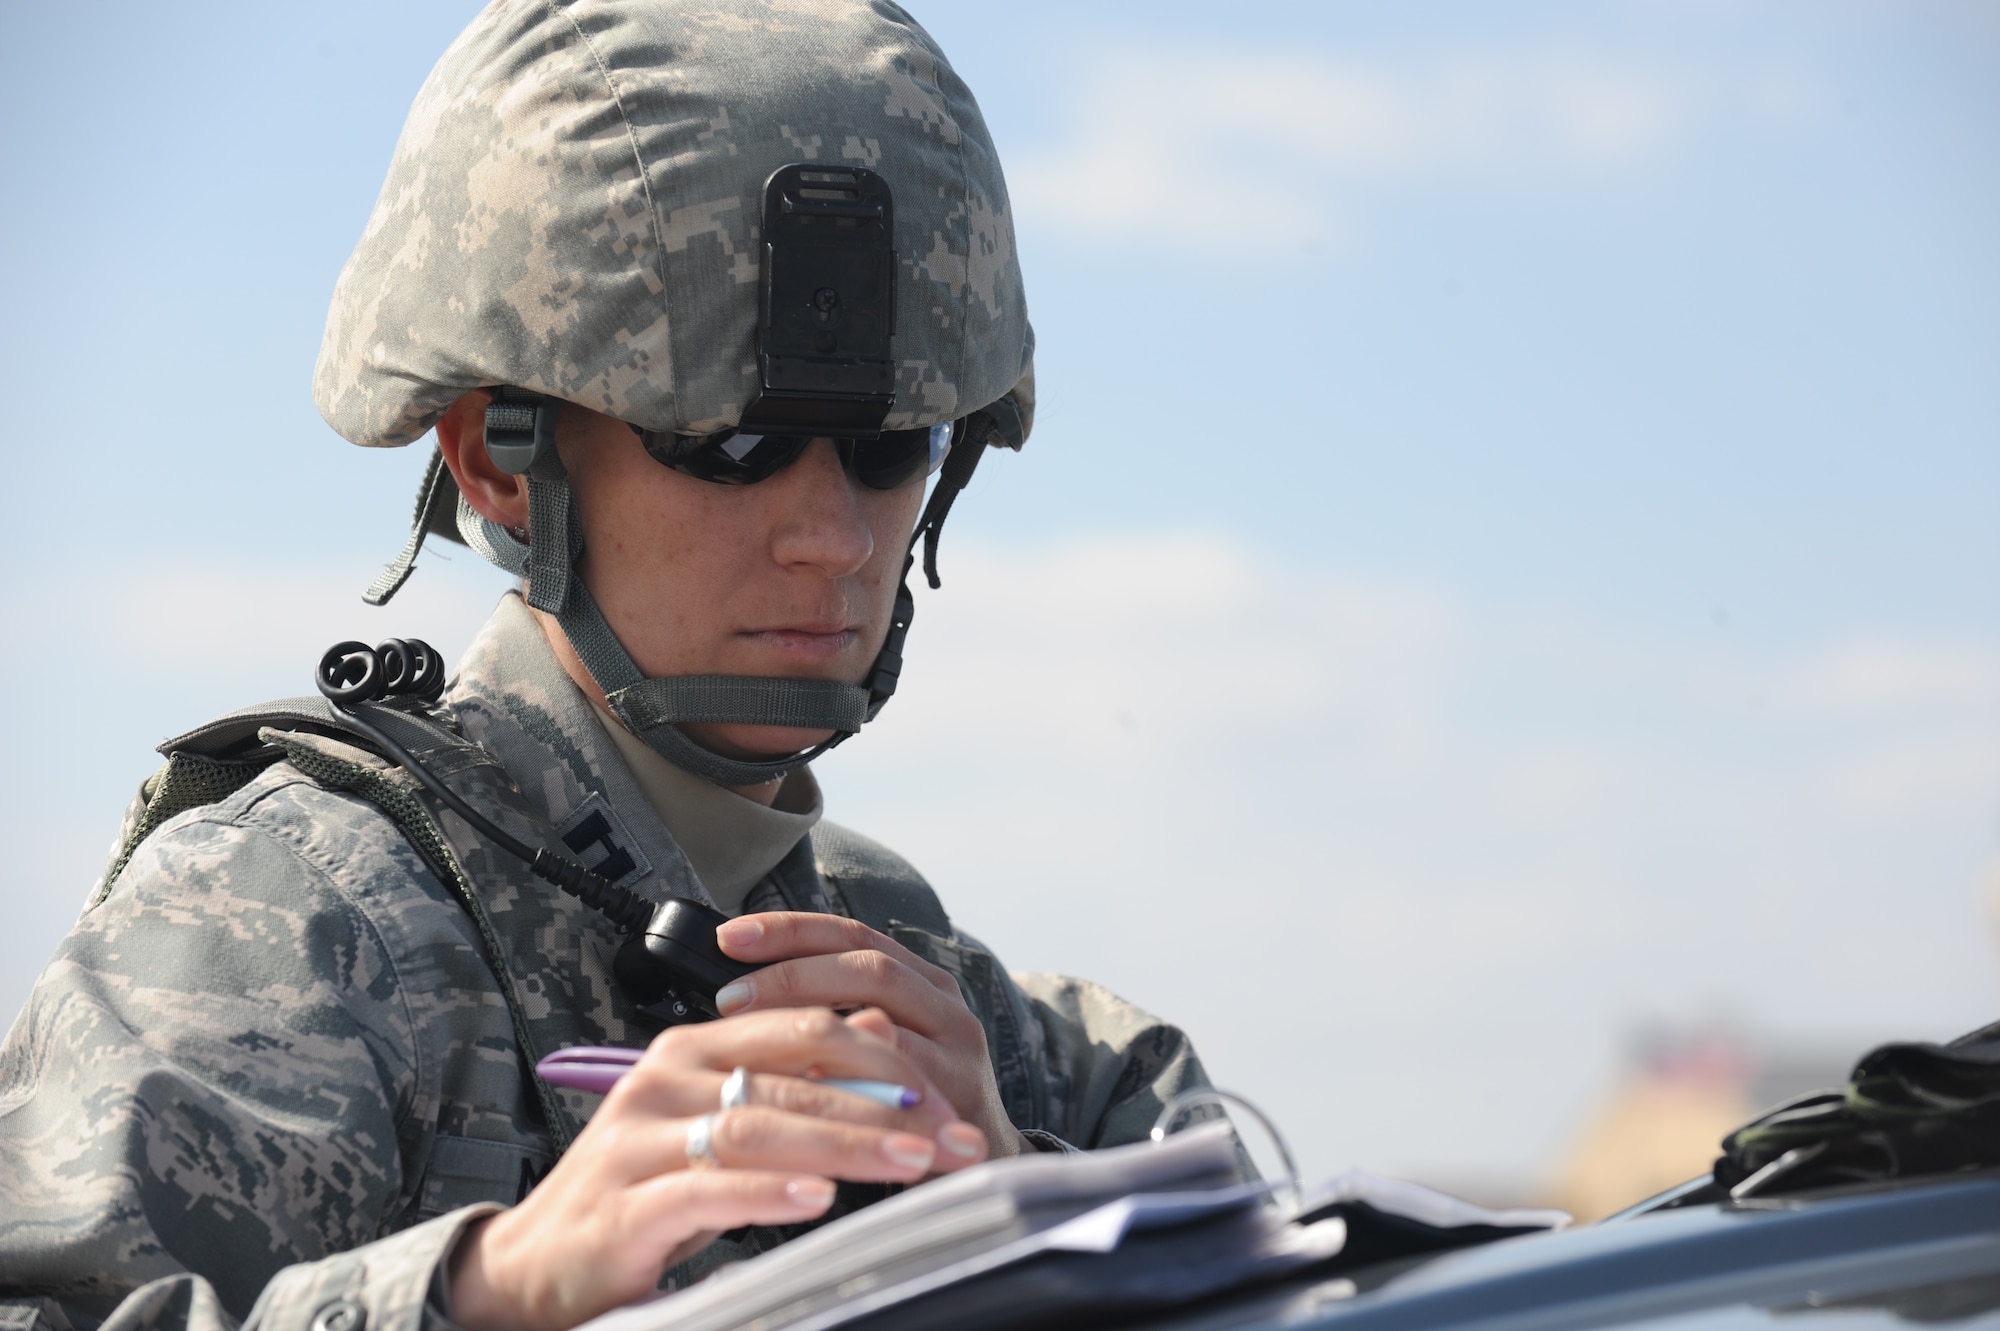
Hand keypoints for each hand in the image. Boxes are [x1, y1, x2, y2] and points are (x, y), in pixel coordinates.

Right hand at [449, 1009, 987, 1330]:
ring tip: (910, 1160)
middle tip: (950, 1137)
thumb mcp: (719, 1132)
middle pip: (791, 1075)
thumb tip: (882, 1044)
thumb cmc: (643, 1196)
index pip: (801, 1030)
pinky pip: (706, 1189)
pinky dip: (767, 1193)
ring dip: (844, 1142)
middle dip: (883, 1104)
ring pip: (757, 1125)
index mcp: (693, 1050)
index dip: (883, 1059)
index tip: (946, 1101)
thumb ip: (785, 1092)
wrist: (534, 1266)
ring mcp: (638, 1140)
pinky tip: (819, 1200)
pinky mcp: (623, 1206)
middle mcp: (663, 1078)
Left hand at [714, 913, 1030, 1161]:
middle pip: (870, 968)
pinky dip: (842, 1080)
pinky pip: (895, 1083)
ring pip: (884, 1018)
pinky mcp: (959, 1101)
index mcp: (921, 981)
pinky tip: (796, 1087)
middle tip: (731, 997)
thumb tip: (748, 989)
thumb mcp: (880, 1042)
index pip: (854, 935)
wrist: (978, 1163)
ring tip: (752, 1041)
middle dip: (793, 975)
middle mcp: (946, 1006)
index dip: (791, 930)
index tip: (729, 936)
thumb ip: (837, 1012)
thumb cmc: (909, 1100)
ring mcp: (959, 1052)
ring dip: (812, 1025)